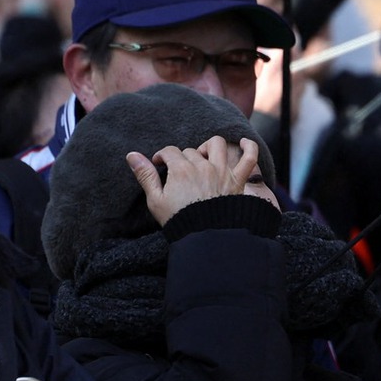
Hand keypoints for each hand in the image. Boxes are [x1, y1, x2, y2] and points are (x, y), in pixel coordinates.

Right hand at [126, 135, 261, 224]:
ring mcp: (222, 172)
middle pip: (191, 151)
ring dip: (208, 147)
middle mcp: (203, 166)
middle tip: (180, 173)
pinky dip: (249, 147)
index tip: (160, 165)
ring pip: (216, 145)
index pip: (170, 152)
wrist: (207, 238)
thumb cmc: (179, 221)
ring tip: (203, 156)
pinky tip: (244, 143)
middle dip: (182, 159)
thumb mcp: (156, 200)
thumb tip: (131, 155)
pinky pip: (249, 158)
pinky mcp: (238, 180)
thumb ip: (145, 175)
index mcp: (181, 170)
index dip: (162, 157)